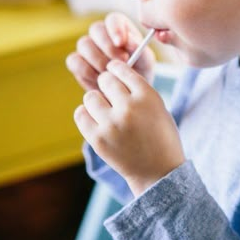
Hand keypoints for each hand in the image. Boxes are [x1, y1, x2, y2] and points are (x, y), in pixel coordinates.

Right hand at [65, 12, 154, 90]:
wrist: (129, 89)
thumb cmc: (139, 69)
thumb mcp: (146, 60)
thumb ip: (140, 49)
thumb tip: (131, 41)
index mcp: (119, 26)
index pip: (113, 19)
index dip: (115, 29)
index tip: (120, 43)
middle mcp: (100, 33)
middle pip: (96, 29)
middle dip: (108, 47)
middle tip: (121, 62)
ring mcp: (87, 46)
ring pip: (84, 44)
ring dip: (99, 60)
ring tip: (113, 74)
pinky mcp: (77, 61)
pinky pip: (74, 60)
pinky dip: (86, 71)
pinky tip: (100, 80)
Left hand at [74, 59, 185, 196]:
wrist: (158, 171)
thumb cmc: (159, 135)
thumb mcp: (158, 106)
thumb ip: (137, 89)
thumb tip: (110, 73)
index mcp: (147, 96)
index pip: (121, 69)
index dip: (115, 69)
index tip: (114, 72)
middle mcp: (129, 107)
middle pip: (105, 80)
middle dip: (107, 84)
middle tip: (110, 94)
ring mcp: (112, 124)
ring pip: (90, 96)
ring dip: (96, 100)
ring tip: (104, 110)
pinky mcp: (98, 139)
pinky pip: (80, 114)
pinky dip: (85, 114)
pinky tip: (95, 119)